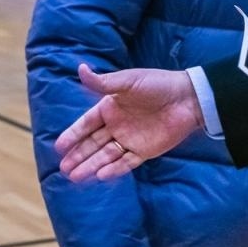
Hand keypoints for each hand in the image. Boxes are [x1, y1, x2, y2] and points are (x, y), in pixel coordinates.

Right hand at [56, 65, 202, 181]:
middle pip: (93, 143)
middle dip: (78, 155)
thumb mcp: (128, 81)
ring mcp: (131, 139)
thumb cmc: (157, 85)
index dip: (73, 135)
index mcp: (111, 107)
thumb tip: (79, 69)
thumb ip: (103, 82)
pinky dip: (114, 169)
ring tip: (75, 177)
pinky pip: (126, 162)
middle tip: (62, 169)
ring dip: (91, 165)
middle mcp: (118, 125)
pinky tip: (100, 175)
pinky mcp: (146, 151)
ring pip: (106, 155)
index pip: (86, 124)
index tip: (59, 147)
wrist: (188, 98)